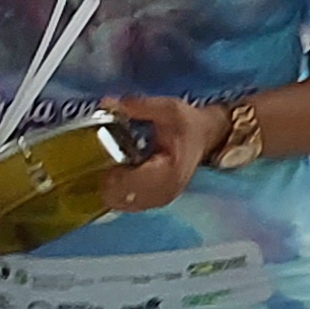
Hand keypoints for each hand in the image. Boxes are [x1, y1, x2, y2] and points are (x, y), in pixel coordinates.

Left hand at [92, 96, 219, 217]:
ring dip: (110, 187)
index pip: (130, 183)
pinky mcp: (156, 202)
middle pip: (121, 198)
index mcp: (170, 170)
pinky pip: (128, 204)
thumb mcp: (167, 109)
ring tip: (111, 167)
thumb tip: (106, 104)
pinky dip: (118, 191)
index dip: (111, 172)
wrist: (207, 137)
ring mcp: (161, 199)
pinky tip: (119, 175)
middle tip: (102, 161)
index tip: (103, 156)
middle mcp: (166, 191)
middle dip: (106, 180)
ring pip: (122, 204)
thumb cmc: (188, 125)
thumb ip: (138, 107)